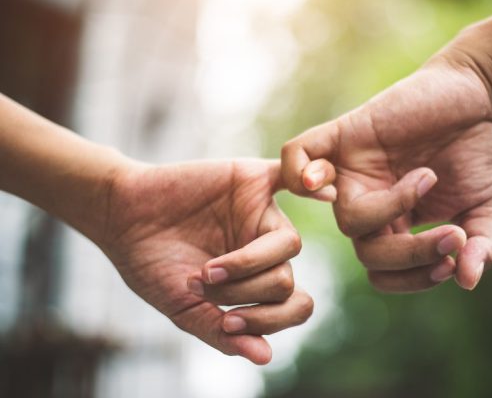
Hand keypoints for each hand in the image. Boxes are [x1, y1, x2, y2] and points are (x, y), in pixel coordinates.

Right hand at [97, 159, 311, 364]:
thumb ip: (221, 333)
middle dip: (245, 292)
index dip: (268, 320)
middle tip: (204, 286)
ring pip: (290, 245)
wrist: (121, 218)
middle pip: (287, 279)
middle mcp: (265, 248)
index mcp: (256, 280)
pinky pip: (292, 177)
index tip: (228, 322)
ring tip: (208, 270)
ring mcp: (261, 214)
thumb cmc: (150, 265)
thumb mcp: (183, 308)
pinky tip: (326, 194)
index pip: (292, 305)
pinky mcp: (252, 181)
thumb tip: (265, 358)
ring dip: (249, 265)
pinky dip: (313, 183)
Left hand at [282, 61, 491, 291]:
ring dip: (389, 210)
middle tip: (454, 236)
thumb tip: (468, 281)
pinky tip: (329, 182)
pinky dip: (299, 171)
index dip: (412, 279)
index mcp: (394, 224)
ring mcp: (352, 172)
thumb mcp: (482, 207)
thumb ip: (479, 245)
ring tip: (427, 179)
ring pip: (344, 219)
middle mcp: (368, 203)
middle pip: (367, 253)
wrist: (477, 96)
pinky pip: (296, 154)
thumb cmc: (477, 152)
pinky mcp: (342, 135)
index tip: (450, 264)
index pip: (383, 272)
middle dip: (412, 253)